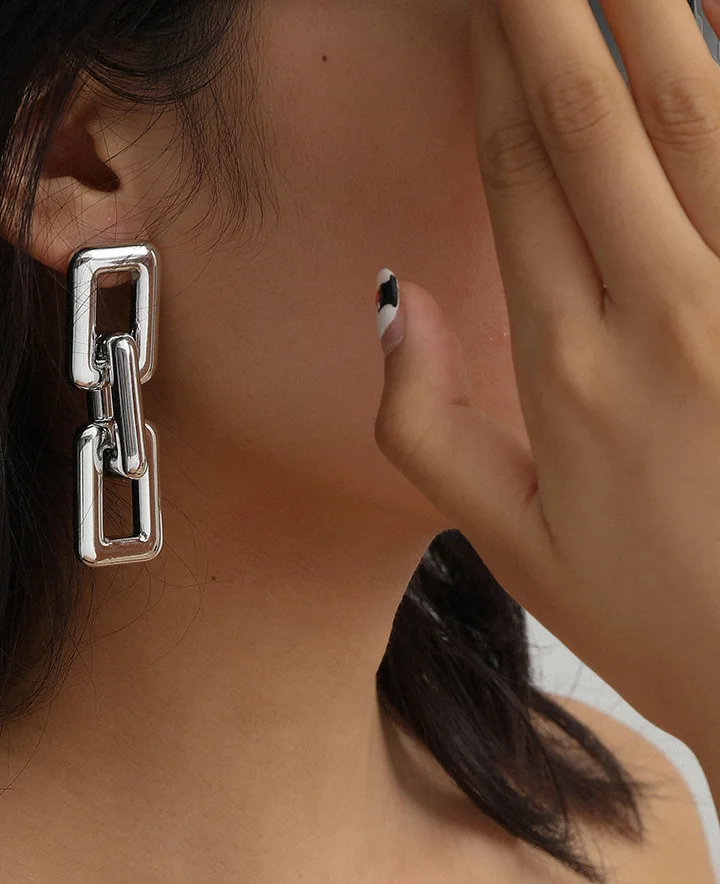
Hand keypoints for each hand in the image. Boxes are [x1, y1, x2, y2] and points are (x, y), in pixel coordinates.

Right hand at [373, 0, 719, 757]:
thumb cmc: (662, 620)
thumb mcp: (512, 547)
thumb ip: (426, 427)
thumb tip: (395, 307)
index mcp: (569, 369)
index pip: (519, 182)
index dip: (494, 76)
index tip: (481, 6)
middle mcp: (664, 317)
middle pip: (600, 117)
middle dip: (558, 8)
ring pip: (703, 115)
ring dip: (659, 16)